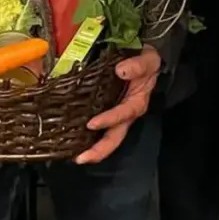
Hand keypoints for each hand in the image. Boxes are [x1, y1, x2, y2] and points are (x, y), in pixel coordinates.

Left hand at [75, 46, 160, 164]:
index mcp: (135, 104)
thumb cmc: (146, 63)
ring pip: (105, 138)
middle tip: (80, 159)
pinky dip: (84, 138)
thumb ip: (138, 66)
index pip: (122, 115)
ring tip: (73, 156)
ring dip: (90, 149)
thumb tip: (121, 71)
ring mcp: (115, 116)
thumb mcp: (148, 61)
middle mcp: (125, 115)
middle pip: (114, 138)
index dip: (108, 120)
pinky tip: (70, 142)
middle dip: (98, 151)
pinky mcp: (105, 113)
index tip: (92, 124)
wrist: (144, 61)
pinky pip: (96, 130)